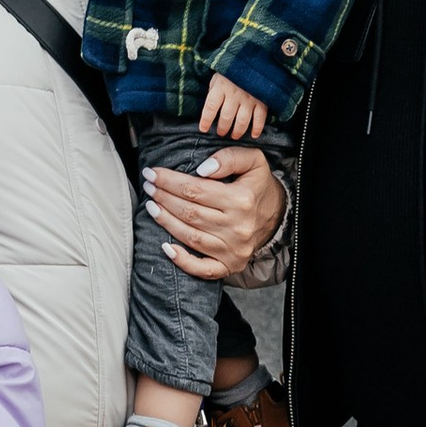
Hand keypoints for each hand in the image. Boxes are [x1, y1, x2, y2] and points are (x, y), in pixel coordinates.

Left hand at [150, 144, 285, 279]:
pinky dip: (182, 261)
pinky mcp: (230, 265)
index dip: (169, 181)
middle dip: (163, 197)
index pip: (195, 189)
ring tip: (151, 206)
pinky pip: (203, 269)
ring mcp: (233, 249)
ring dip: (165, 221)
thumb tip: (203, 168)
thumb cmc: (257, 186)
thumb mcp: (253, 161)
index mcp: (241, 200)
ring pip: (190, 236)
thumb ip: (230, 157)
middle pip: (189, 212)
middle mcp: (237, 227)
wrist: (276, 215)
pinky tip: (166, 247)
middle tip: (149, 186)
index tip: (152, 172)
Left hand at [196, 74, 268, 142]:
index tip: (203, 129)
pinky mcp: (262, 100)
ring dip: (237, 131)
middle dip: (222, 128)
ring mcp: (249, 98)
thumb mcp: (218, 76)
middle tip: (221, 133)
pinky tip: (254, 135)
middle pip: (226, 117)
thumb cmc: (232, 70)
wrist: (255, 58)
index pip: (210, 107)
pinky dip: (257, 128)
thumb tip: (210, 110)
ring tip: (234, 135)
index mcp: (221, 86)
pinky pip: (260, 118)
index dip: (205, 120)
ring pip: (242, 121)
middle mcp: (234, 94)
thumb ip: (214, 91)